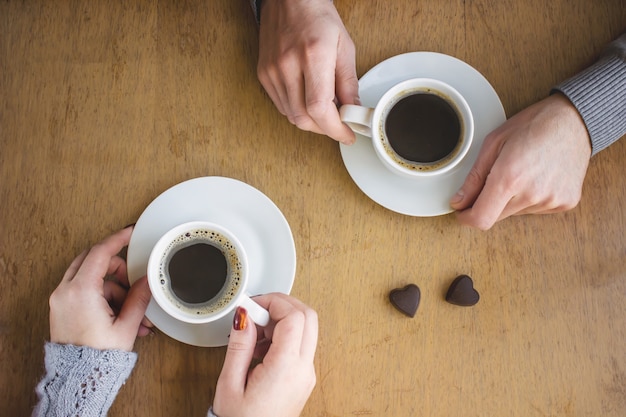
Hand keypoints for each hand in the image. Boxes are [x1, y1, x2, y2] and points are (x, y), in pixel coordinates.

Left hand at [48, 226, 152, 350]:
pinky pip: (83, 290)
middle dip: (116, 267)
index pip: (100, 252)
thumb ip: (139, 297)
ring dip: (113, 287)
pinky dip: (103, 297)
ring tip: (132, 310)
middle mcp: (66, 291)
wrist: (80, 378)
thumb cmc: (99, 356)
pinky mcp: (62, 308)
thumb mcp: (126, 325)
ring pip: (90, 277)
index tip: (129, 232)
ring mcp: (61, 299)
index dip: (117, 239)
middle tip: (133, 279)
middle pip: (92, 260)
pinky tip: (121, 315)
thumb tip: (147, 280)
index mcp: (81, 291)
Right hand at [213, 293, 317, 416]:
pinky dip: (285, 335)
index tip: (252, 304)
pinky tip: (261, 346)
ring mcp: (307, 374)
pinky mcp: (304, 378)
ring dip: (284, 320)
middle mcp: (304, 369)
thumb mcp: (230, 382)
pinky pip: (301, 345)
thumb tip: (245, 314)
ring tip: (254, 332)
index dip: (273, 301)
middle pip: (308, 317)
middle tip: (257, 309)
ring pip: (307, 329)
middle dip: (283, 304)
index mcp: (286, 368)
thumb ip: (240, 344)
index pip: (294, 317)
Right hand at [257, 0, 357, 144]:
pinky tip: (309, 101)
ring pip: (291, 116)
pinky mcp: (263, 74)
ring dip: (312, 121)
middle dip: (325, 129)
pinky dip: (297, 111)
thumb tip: (353, 111)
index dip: (335, 129)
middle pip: (303, 118)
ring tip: (326, 110)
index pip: (320, 108)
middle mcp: (288, 65)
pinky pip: (281, 106)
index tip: (347, 134)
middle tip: (340, 124)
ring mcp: (272, 71)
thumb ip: (349, 83)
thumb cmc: (317, 16)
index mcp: (313, 55)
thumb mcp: (344, 46)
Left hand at [450, 94, 591, 229]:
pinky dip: (530, 198)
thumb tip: (459, 201)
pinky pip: (536, 210)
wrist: (574, 120)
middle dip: (487, 203)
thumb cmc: (534, 125)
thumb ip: (474, 177)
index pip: (481, 219)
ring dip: (510, 199)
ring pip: (515, 212)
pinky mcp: (565, 203)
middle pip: (496, 216)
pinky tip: (537, 176)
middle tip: (494, 179)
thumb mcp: (494, 143)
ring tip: (522, 171)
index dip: (467, 218)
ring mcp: (551, 201)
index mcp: (510, 177)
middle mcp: (532, 194)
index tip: (462, 211)